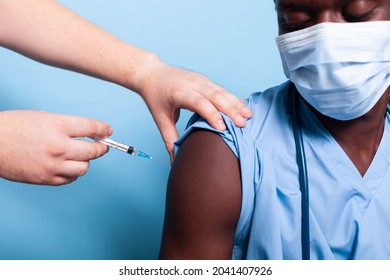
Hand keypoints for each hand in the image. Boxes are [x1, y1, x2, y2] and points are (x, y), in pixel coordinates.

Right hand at [0, 110, 111, 185]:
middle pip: (93, 150)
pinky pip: (70, 178)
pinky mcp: (46, 178)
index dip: (103, 129)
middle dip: (101, 147)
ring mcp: (52, 164)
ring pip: (84, 167)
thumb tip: (86, 134)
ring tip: (81, 156)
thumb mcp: (42, 118)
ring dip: (86, 161)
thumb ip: (66, 126)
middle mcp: (58, 146)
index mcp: (57, 126)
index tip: (108, 131)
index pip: (91, 128)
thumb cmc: (13, 127)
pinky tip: (68, 165)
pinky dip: (73, 172)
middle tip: (102, 146)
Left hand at [136, 60, 252, 161]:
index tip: (222, 128)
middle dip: (231, 110)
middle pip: (215, 96)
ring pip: (222, 92)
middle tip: (243, 125)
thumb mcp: (160, 119)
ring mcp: (201, 80)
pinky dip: (233, 99)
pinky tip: (242, 107)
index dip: (212, 115)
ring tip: (248, 116)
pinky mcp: (205, 80)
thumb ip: (170, 139)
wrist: (152, 73)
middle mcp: (192, 83)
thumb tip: (175, 161)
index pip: (199, 102)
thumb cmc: (155, 97)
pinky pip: (222, 89)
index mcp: (180, 92)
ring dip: (236, 104)